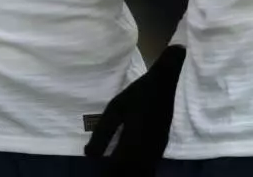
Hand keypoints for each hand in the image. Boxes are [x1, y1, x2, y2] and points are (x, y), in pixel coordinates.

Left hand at [85, 44, 184, 174]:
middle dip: (117, 174)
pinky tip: (130, 167)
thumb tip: (88, 155)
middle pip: (132, 173)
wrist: (164, 84)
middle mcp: (148, 150)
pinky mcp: (162, 148)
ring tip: (115, 170)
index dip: (105, 172)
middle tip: (104, 171)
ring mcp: (158, 151)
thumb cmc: (137, 94)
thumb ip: (102, 133)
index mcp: (134, 141)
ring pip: (144, 172)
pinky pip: (151, 167)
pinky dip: (140, 171)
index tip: (96, 170)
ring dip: (129, 173)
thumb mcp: (114, 109)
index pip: (117, 167)